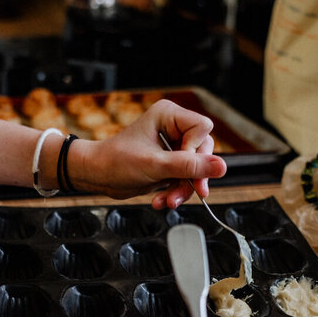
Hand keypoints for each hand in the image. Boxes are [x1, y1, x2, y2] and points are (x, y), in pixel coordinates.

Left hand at [69, 99, 225, 207]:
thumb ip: (188, 166)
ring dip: (183, 189)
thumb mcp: (154, 165)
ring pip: (196, 168)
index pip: (202, 129)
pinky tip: (162, 199)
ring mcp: (173, 146)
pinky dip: (176, 191)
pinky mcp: (170, 162)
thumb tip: (222, 167)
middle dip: (192, 176)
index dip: (196, 151)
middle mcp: (173, 127)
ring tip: (168, 201)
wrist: (96, 176)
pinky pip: (185, 177)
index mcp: (169, 115)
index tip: (181, 167)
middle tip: (188, 192)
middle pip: (203, 151)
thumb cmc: (115, 162)